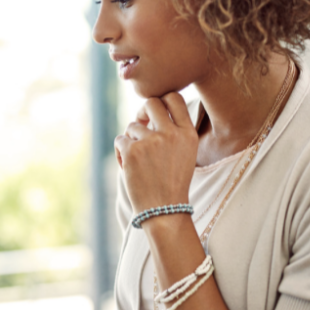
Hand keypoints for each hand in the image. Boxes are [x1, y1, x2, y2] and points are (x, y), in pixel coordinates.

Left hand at [114, 93, 197, 213]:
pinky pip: (120, 140)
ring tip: (138, 161)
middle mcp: (171, 134)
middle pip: (151, 103)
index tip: (155, 112)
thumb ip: (172, 131)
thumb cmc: (172, 183)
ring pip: (132, 126)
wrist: (164, 210)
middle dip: (142, 111)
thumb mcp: (185, 154)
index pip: (174, 98)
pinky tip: (128, 166)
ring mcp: (151, 141)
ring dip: (131, 140)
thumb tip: (148, 113)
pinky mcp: (132, 151)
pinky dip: (121, 152)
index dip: (162, 100)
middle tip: (140, 123)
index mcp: (188, 134)